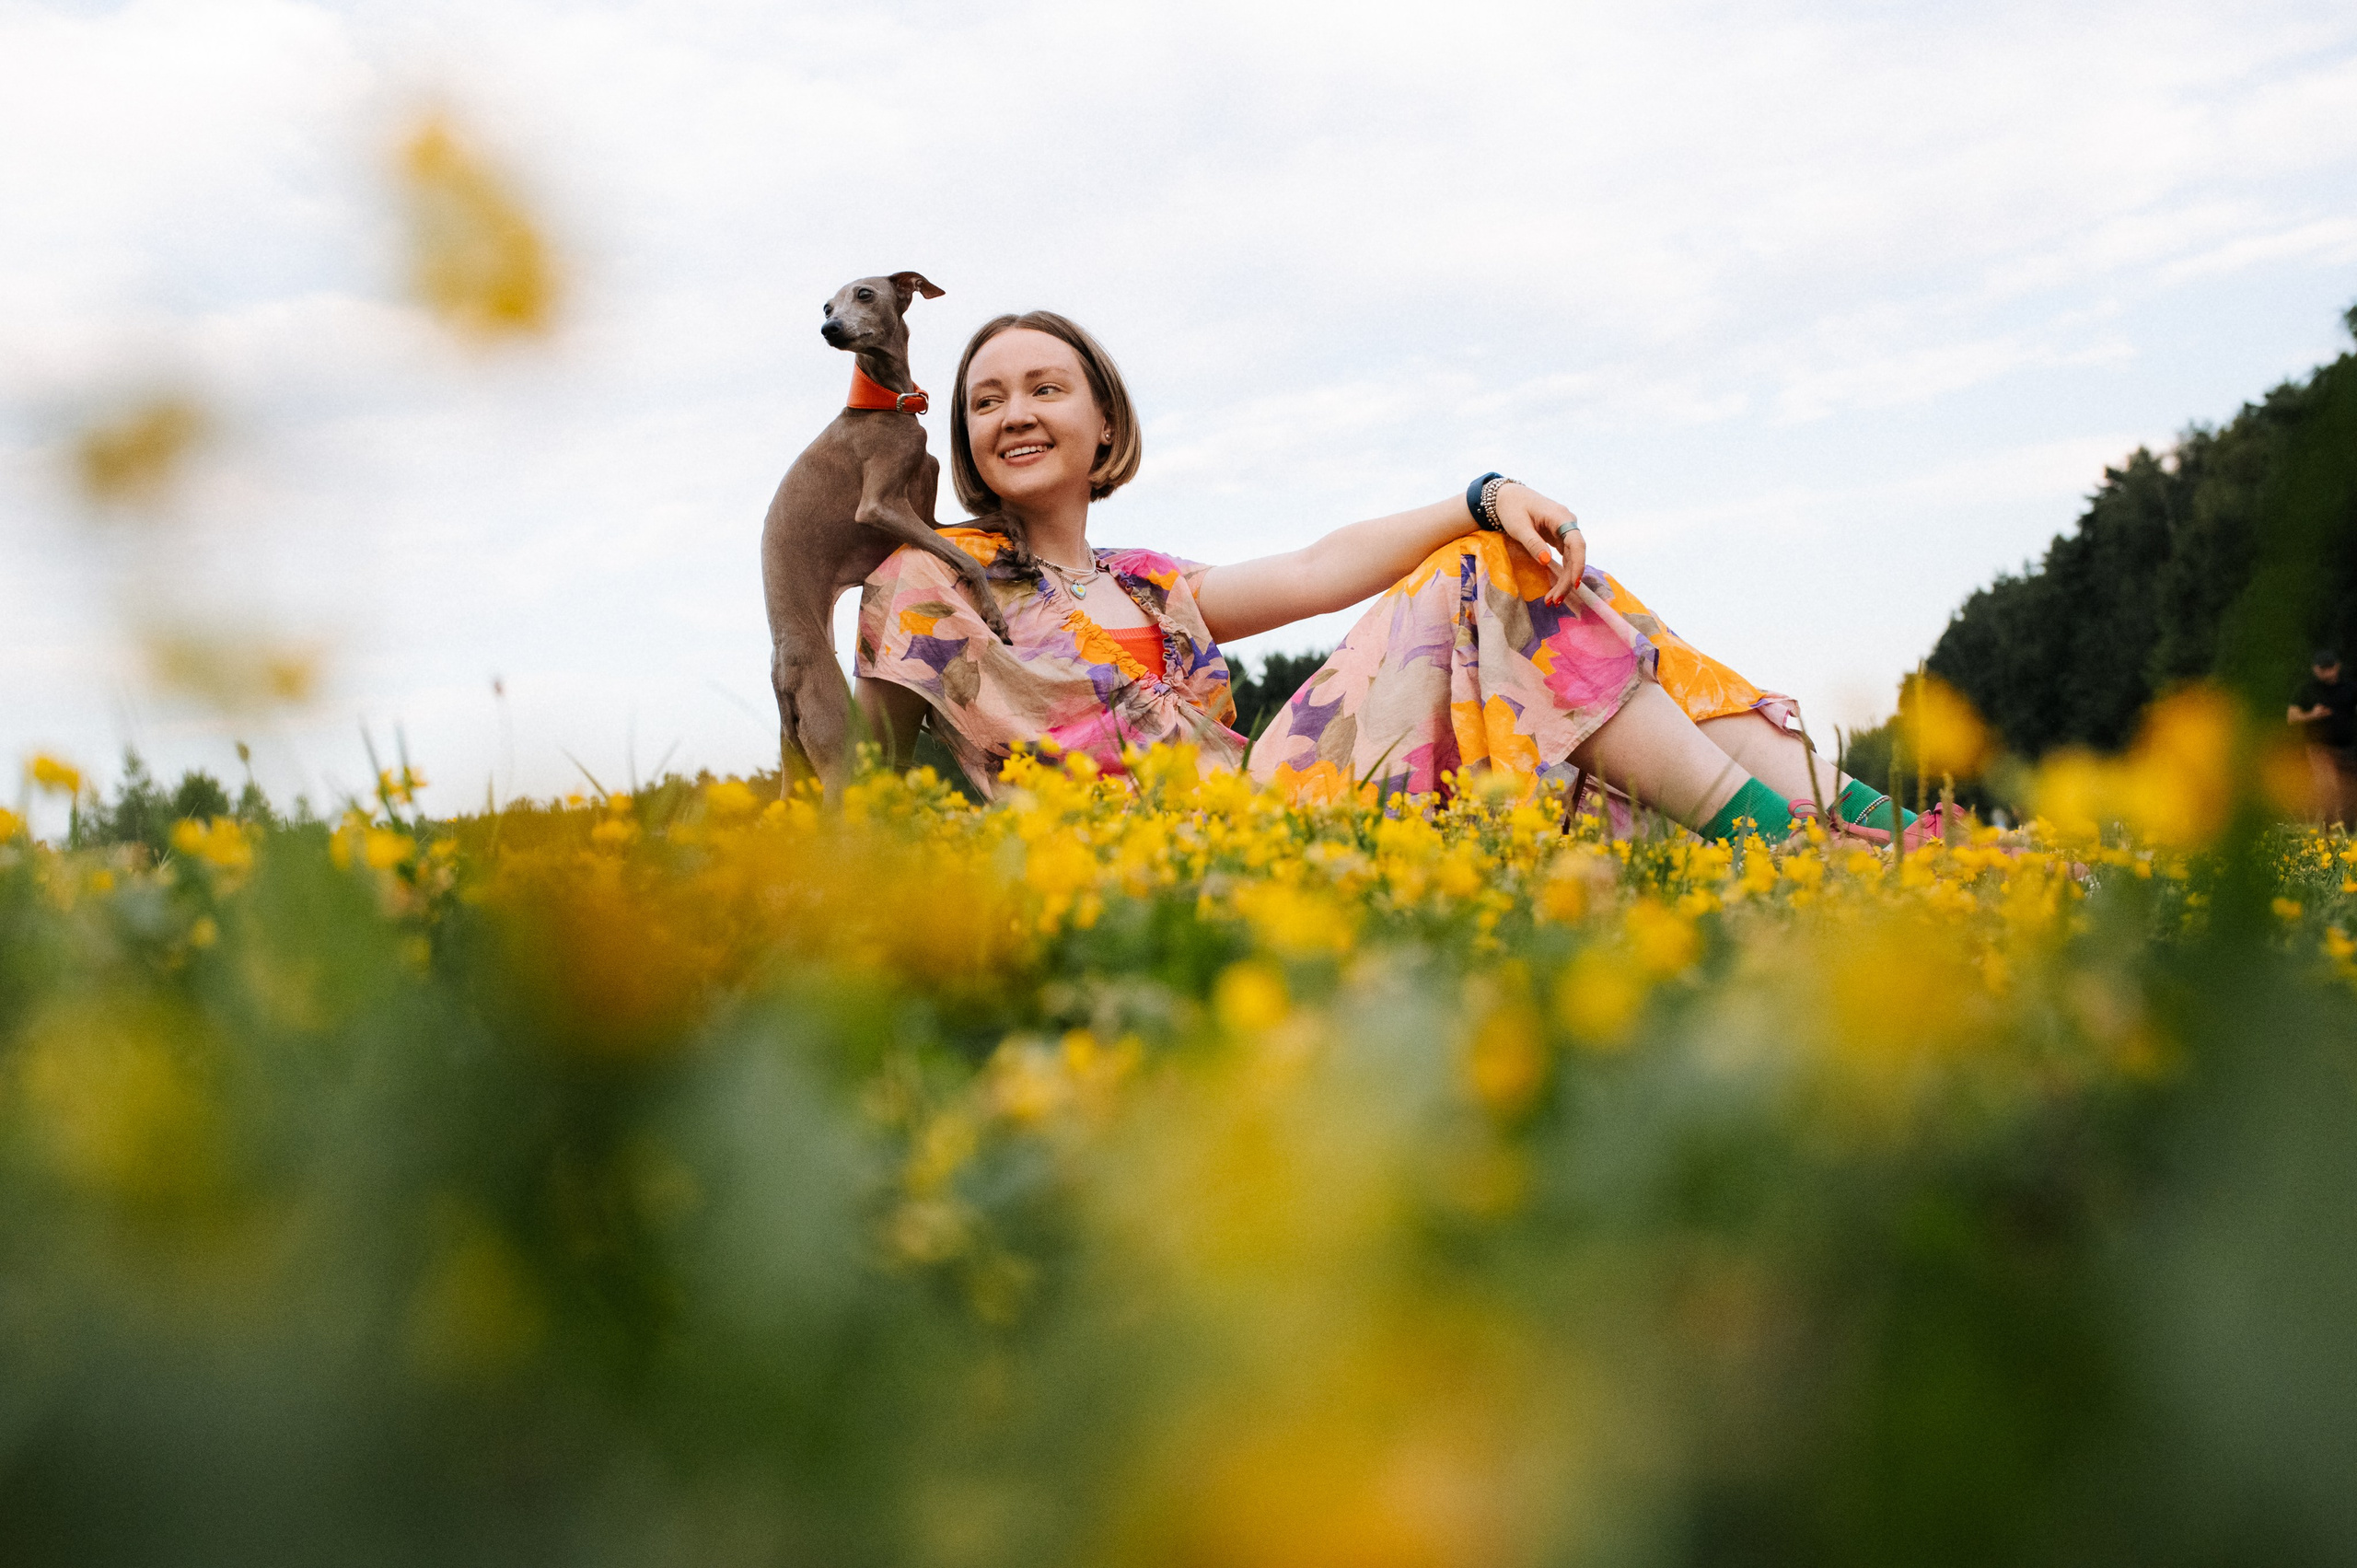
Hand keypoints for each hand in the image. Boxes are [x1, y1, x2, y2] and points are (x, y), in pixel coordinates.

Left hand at [1494, 483, 1586, 602]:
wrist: (1508, 496)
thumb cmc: (1511, 508)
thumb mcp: (1518, 526)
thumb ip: (1533, 543)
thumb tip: (1546, 562)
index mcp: (1561, 517)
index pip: (1577, 543)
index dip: (1578, 564)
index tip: (1575, 583)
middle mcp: (1568, 523)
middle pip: (1575, 555)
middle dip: (1567, 580)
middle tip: (1554, 600)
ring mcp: (1564, 531)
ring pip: (1571, 559)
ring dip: (1564, 580)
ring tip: (1552, 600)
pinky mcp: (1559, 537)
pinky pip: (1565, 558)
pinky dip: (1560, 574)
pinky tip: (1554, 589)